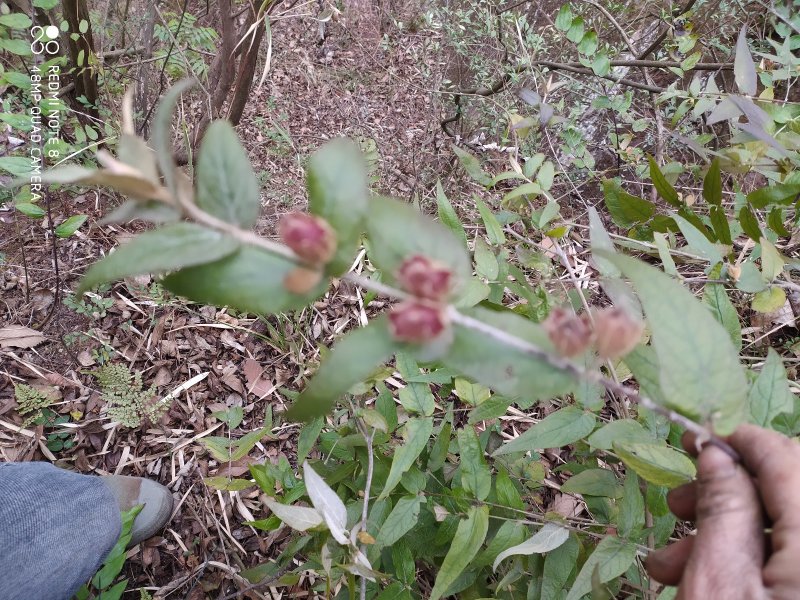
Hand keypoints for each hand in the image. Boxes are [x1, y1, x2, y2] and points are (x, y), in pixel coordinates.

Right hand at [645, 424, 799, 598]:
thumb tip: (716, 455)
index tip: (693, 438)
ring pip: (778, 527)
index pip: (785, 459)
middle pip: (783, 489)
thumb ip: (723, 510)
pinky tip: (696, 576)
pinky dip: (742, 560)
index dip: (737, 440)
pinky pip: (781, 558)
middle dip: (723, 491)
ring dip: (721, 531)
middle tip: (678, 504)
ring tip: (671, 559)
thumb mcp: (716, 580)